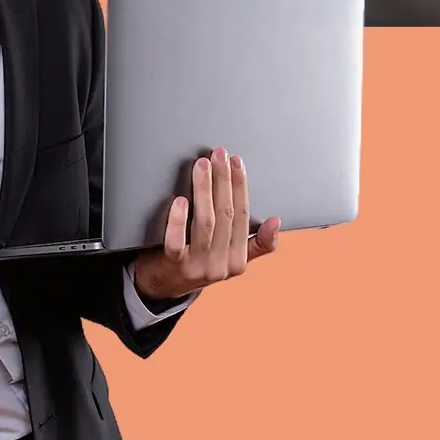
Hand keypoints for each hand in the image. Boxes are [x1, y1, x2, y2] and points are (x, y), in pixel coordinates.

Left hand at [133, 148, 279, 301]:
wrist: (162, 285)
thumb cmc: (198, 261)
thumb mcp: (230, 256)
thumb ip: (256, 242)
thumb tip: (276, 221)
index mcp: (238, 260)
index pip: (243, 216)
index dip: (241, 186)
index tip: (236, 162)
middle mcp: (221, 265)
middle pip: (225, 215)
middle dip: (224, 180)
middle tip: (219, 154)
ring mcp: (197, 266)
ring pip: (205, 223)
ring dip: (205, 190)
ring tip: (202, 166)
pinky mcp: (173, 265)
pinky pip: (177, 242)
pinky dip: (179, 220)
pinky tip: (180, 199)